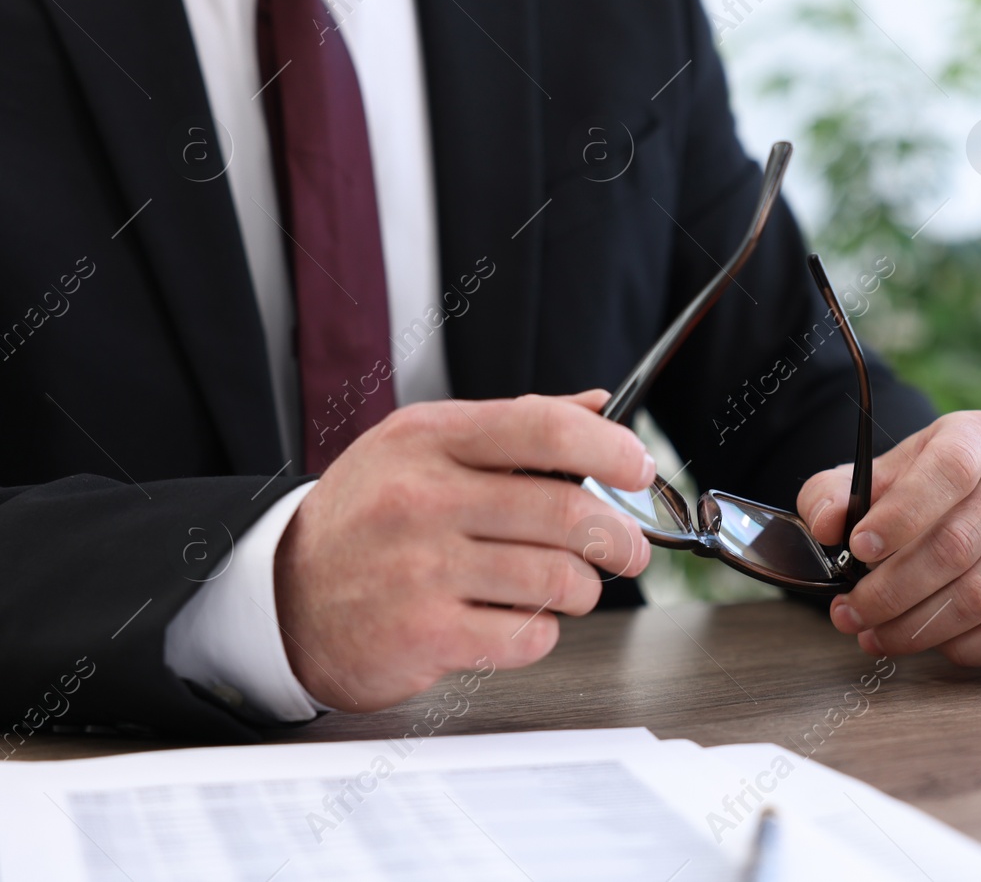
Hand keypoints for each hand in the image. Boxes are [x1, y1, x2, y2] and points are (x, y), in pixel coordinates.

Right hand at [274, 390, 653, 709]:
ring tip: (564, 586)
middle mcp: (424, 498)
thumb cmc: (367, 517)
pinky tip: (514, 620)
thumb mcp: (421, 446)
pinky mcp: (426, 634)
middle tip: (628, 549)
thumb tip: (598, 406)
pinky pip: (528, 635)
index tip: (639, 467)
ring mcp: (422, 568)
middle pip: (567, 510)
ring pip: (557, 577)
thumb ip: (513, 426)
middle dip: (618, 536)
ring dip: (580, 588)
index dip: (610, 447)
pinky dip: (539, 633)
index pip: (544, 428)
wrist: (281, 599)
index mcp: (431, 439)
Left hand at [798, 411, 980, 665]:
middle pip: (958, 544)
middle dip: (892, 590)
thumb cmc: (920, 490)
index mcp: (977, 436)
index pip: (948, 472)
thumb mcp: (874, 477)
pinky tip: (927, 644)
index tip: (858, 549)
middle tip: (850, 612)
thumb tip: (827, 525)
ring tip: (873, 634)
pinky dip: (965, 648)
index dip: (902, 516)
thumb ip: (834, 494)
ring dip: (918, 627)